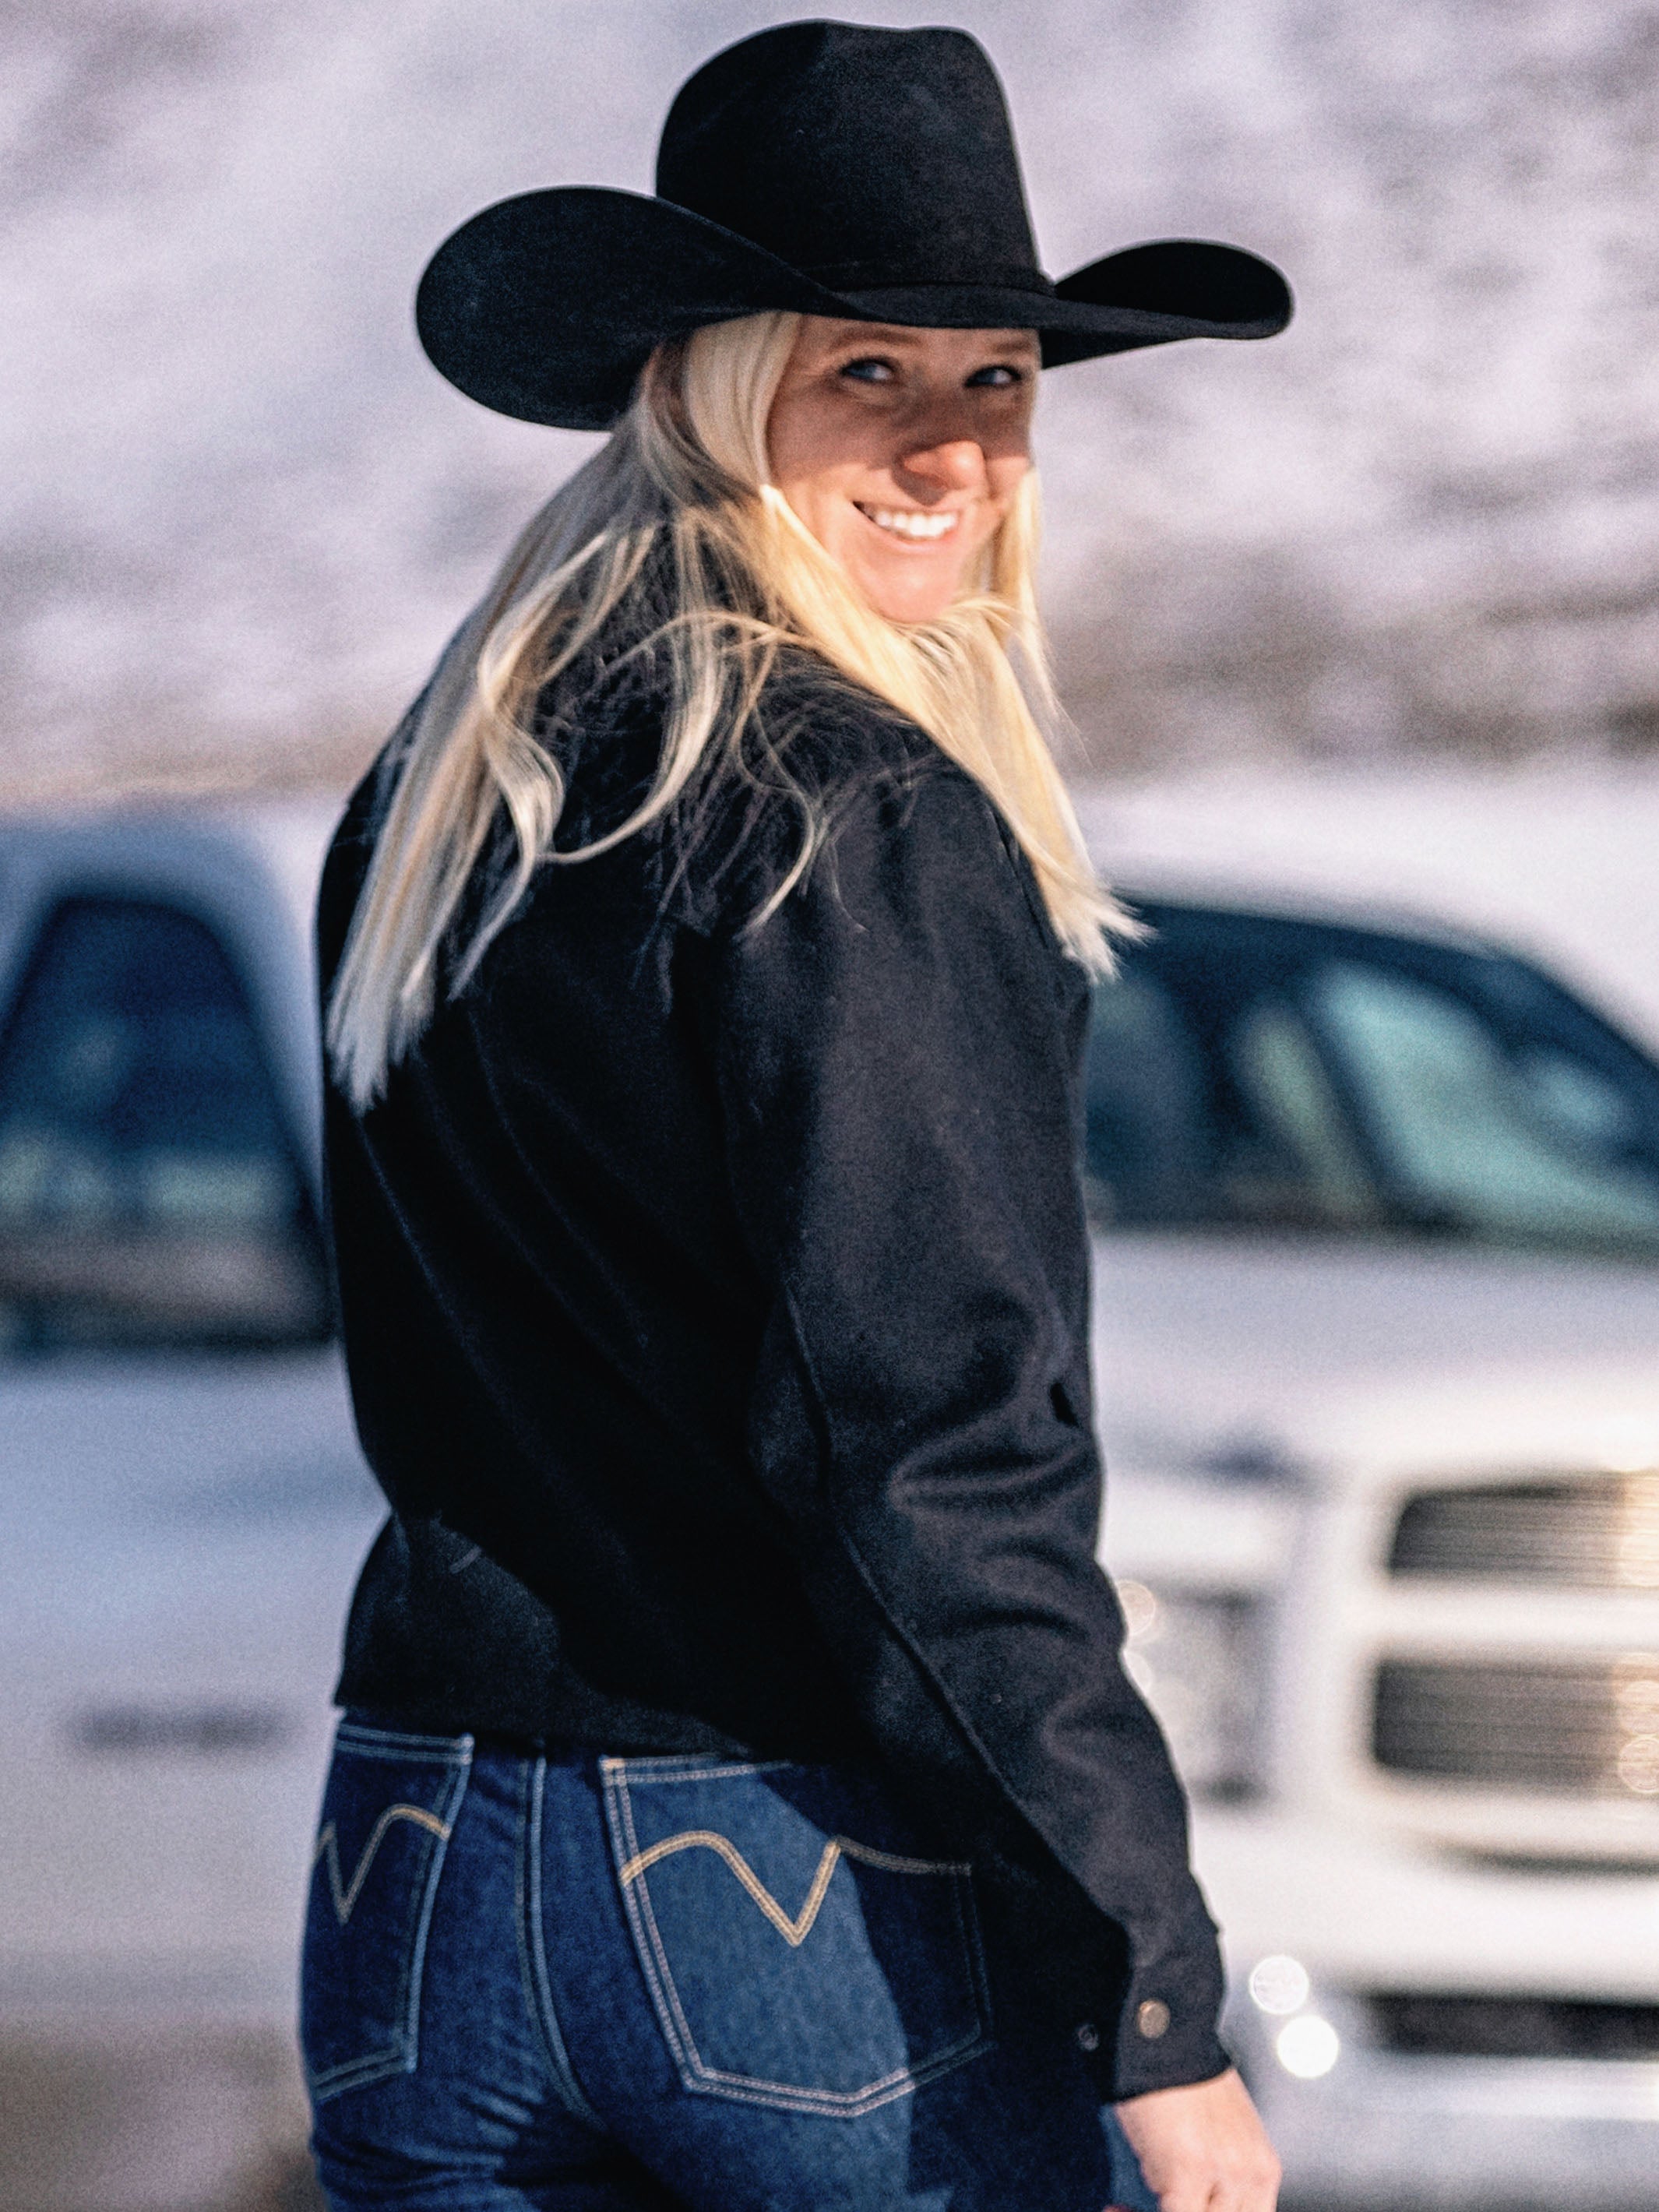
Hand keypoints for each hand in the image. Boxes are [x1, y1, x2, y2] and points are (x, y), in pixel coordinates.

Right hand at [1108, 2066, 1280, 2211]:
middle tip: (1139, 2207)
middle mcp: (1253, 2174)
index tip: (1167, 2206)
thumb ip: (1215, 2174)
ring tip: (1122, 2207)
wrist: (1160, 2034)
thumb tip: (1187, 2201)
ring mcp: (1226, 2175)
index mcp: (1262, 2167)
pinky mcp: (1191, 2172)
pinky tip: (1115, 2206)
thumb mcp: (1217, 2134)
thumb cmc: (1179, 2075)